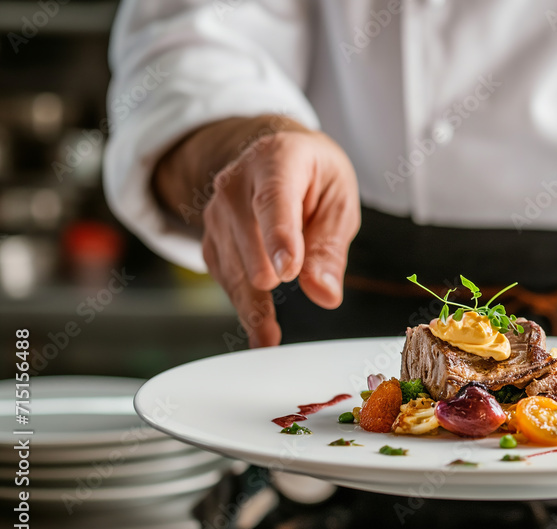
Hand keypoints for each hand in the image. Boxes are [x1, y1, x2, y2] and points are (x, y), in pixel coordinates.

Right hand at [199, 130, 359, 346]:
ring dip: (249, 303)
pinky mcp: (211, 237)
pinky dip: (241, 302)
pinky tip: (258, 324)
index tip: (286, 273)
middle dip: (264, 278)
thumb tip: (323, 292)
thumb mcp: (339, 202)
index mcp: (277, 160)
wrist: (279, 156)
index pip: (274, 199)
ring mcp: (217, 211)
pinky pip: (224, 276)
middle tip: (275, 326)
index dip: (279, 237)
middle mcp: (236, 182)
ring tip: (266, 338)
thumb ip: (330, 248)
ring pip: (231, 264)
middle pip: (246, 239)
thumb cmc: (315, 177)